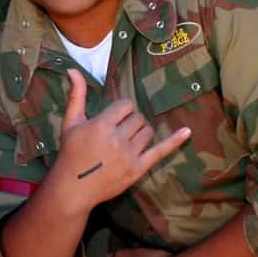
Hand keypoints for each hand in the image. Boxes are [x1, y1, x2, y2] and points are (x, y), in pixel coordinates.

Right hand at [54, 69, 190, 205]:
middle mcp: (117, 139)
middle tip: (118, 132)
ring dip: (141, 132)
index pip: (126, 105)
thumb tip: (73, 69)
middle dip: (130, 122)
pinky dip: (175, 141)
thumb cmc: (70, 153)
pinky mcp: (138, 169)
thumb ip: (76, 95)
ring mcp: (129, 155)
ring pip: (148, 132)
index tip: (112, 119)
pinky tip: (187, 132)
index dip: (120, 110)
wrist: (72, 188)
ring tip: (128, 140)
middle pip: (138, 118)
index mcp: (102, 125)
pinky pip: (160, 151)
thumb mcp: (70, 123)